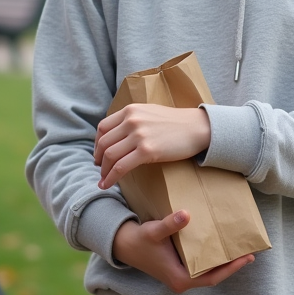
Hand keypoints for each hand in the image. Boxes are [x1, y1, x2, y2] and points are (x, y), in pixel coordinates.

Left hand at [94, 103, 209, 189]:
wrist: (196, 127)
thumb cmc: (175, 123)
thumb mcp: (149, 113)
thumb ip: (132, 120)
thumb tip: (117, 135)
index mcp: (130, 110)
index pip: (103, 127)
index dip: (96, 143)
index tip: (98, 153)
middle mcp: (131, 120)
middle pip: (104, 143)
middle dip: (98, 159)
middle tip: (100, 169)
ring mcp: (139, 135)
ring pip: (109, 155)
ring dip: (103, 170)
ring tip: (103, 179)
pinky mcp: (147, 150)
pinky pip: (121, 167)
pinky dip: (111, 177)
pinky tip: (107, 184)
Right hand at [112, 211, 253, 293]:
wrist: (123, 244)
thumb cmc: (140, 240)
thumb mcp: (155, 231)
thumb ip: (171, 224)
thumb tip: (186, 215)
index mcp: (180, 278)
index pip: (212, 277)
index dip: (231, 268)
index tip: (246, 258)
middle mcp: (182, 280)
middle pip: (213, 275)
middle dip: (231, 265)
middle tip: (249, 251)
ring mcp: (180, 275)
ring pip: (207, 271)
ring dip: (223, 262)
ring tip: (238, 248)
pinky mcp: (178, 268)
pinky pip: (201, 265)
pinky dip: (212, 258)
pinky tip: (219, 245)